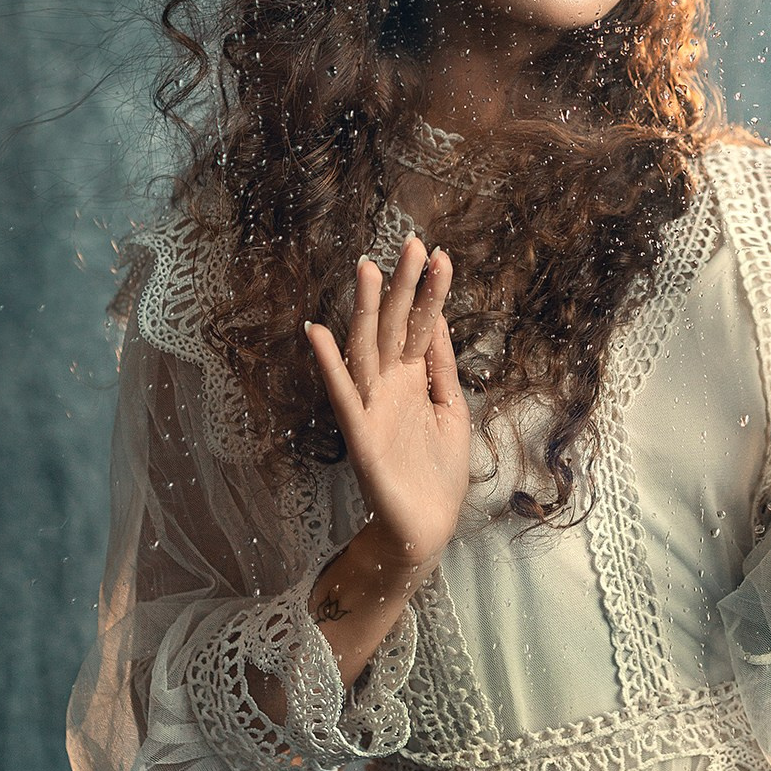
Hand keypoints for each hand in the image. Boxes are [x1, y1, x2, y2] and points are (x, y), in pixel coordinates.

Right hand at [305, 236, 470, 574]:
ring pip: (368, 348)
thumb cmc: (437, 471)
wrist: (426, 527)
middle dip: (404, 286)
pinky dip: (330, 363)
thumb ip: (443, 367)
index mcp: (414, 378)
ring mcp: (372, 405)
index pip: (423, 325)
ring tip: (367, 269)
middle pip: (396, 326)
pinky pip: (343, 393)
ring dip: (366, 309)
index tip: (441, 254)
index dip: (431, 292)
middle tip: (411, 243)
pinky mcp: (360, 434)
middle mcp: (389, 384)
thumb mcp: (452, 408)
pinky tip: (319, 332)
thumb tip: (441, 319)